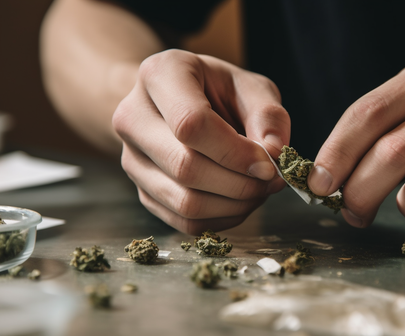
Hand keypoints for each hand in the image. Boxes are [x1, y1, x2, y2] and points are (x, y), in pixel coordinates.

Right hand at [113, 49, 288, 233]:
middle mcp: (132, 117)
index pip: (191, 124)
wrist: (183, 102)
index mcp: (160, 75)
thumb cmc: (220, 90)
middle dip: (240, 183)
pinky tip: (240, 201)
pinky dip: (222, 218)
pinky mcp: (141, 190)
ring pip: (184, 201)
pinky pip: (183, 220)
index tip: (269, 164)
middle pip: (185, 167)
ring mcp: (131, 158)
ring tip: (260, 189)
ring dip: (234, 205)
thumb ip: (268, 115)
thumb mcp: (251, 86)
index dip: (236, 152)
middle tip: (272, 180)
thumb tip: (273, 154)